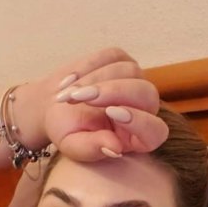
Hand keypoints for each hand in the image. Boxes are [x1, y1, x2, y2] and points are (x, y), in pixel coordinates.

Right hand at [21, 47, 168, 161]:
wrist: (52, 108)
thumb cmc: (67, 132)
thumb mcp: (73, 145)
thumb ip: (93, 150)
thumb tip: (115, 149)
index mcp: (138, 138)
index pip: (155, 131)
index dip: (139, 121)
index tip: (111, 113)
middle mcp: (144, 109)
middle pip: (147, 93)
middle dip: (115, 92)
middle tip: (82, 97)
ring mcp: (135, 81)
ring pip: (129, 71)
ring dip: (96, 80)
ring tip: (68, 95)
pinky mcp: (122, 61)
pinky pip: (113, 56)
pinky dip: (89, 66)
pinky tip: (69, 82)